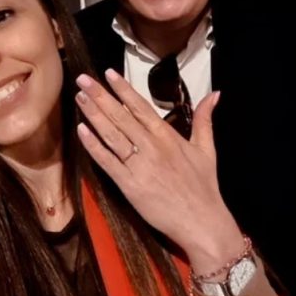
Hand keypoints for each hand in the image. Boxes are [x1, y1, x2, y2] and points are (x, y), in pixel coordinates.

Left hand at [75, 69, 243, 274]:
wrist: (202, 222)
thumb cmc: (204, 187)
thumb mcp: (207, 150)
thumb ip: (205, 120)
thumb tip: (215, 94)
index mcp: (168, 136)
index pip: (141, 107)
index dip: (123, 89)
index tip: (108, 73)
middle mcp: (151, 147)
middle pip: (121, 117)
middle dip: (100, 96)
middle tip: (82, 79)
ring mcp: (139, 166)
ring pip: (112, 135)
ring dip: (94, 115)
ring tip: (79, 98)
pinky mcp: (129, 185)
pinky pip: (107, 162)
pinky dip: (94, 146)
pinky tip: (81, 131)